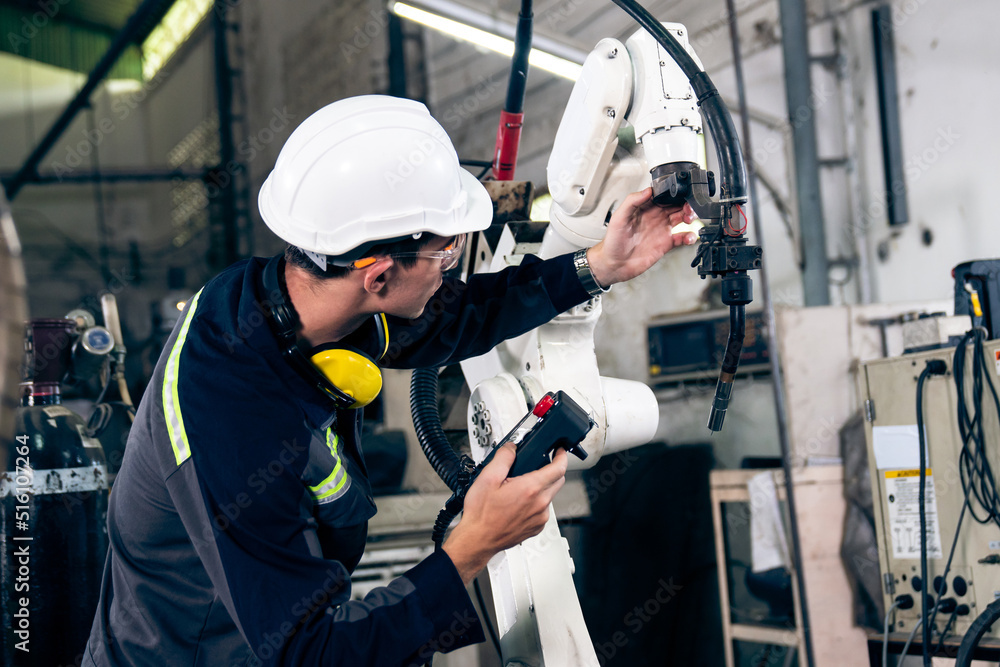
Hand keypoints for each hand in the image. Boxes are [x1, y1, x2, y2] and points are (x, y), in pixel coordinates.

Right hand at [442, 444, 567, 583]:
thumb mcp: (488, 477)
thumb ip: (503, 457)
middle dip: (552, 470)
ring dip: (542, 488)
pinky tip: (519, 504)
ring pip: (550, 496)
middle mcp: (540, 504)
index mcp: (530, 489)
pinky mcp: (537, 527)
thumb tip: (512, 448)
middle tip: (538, 466)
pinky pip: (543, 510)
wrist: (478, 539)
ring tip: (520, 489)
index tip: (559, 451)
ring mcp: (540, 518)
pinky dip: (536, 503)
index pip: (559, 469)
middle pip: (558, 481)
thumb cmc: (481, 514)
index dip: (561, 456)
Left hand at [586, 187, 696, 286]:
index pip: (663, 196)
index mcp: (644, 208)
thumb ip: (632, 202)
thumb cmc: (612, 242)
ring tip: (690, 219)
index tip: (680, 194)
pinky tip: (690, 237)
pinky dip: (689, 237)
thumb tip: (647, 190)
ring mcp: (661, 230)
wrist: (614, 264)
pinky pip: (681, 238)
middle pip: (676, 205)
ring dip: (690, 216)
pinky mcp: (665, 244)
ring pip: (681, 218)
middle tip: (689, 207)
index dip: (673, 194)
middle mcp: (654, 217)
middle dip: (685, 204)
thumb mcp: (619, 218)